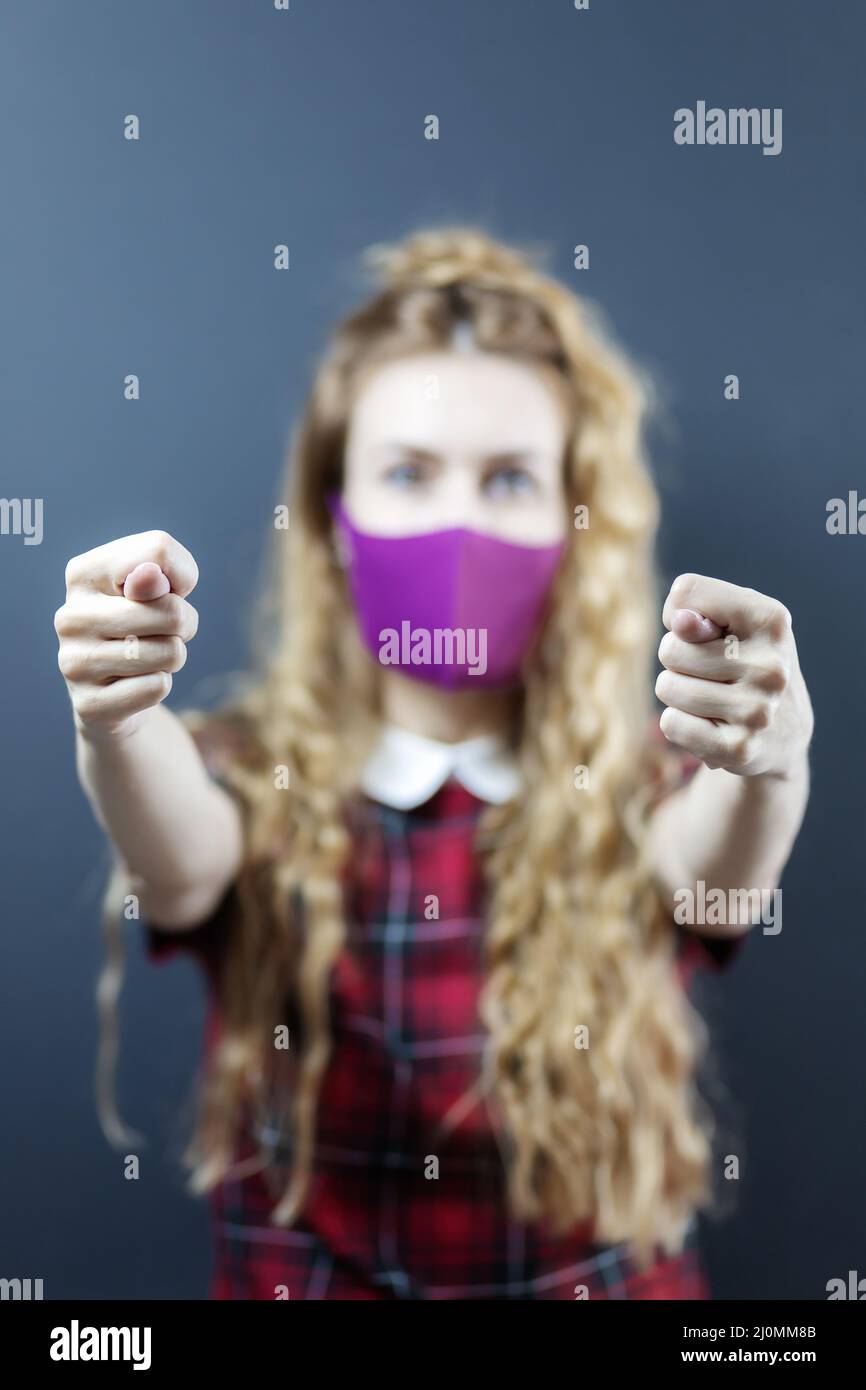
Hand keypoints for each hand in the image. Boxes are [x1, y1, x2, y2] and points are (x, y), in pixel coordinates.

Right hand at [55, 531, 198, 742]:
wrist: (114, 691)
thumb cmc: (143, 626)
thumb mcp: (160, 588)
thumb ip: (165, 568)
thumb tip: (150, 577)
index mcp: (83, 573)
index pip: (159, 551)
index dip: (182, 577)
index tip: (164, 591)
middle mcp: (70, 615)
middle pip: (172, 611)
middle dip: (183, 625)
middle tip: (160, 632)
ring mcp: (73, 662)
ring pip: (169, 653)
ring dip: (172, 657)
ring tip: (146, 657)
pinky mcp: (88, 703)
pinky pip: (157, 687)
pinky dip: (160, 685)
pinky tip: (134, 683)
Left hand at [655, 573, 813, 778]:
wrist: (783, 733)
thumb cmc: (744, 663)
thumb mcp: (731, 625)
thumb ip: (699, 612)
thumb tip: (679, 621)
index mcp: (771, 620)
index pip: (687, 591)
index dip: (677, 613)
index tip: (702, 630)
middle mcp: (772, 665)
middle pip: (670, 648)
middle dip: (678, 660)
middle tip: (711, 673)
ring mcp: (758, 710)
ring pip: (667, 687)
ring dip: (676, 693)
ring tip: (710, 699)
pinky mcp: (740, 749)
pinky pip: (671, 723)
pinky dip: (678, 723)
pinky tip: (708, 725)